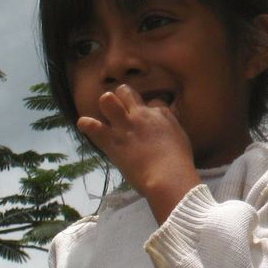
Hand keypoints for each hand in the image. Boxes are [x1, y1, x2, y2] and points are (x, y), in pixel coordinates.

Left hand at [76, 85, 200, 220]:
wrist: (167, 176)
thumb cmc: (180, 162)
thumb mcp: (182, 139)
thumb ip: (171, 128)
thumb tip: (165, 129)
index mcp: (161, 114)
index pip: (153, 101)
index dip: (149, 110)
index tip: (148, 121)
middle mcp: (141, 114)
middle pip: (126, 91)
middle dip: (123, 97)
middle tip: (122, 110)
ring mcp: (124, 125)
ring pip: (107, 99)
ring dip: (106, 105)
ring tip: (106, 113)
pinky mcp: (111, 140)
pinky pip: (91, 125)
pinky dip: (87, 125)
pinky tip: (85, 125)